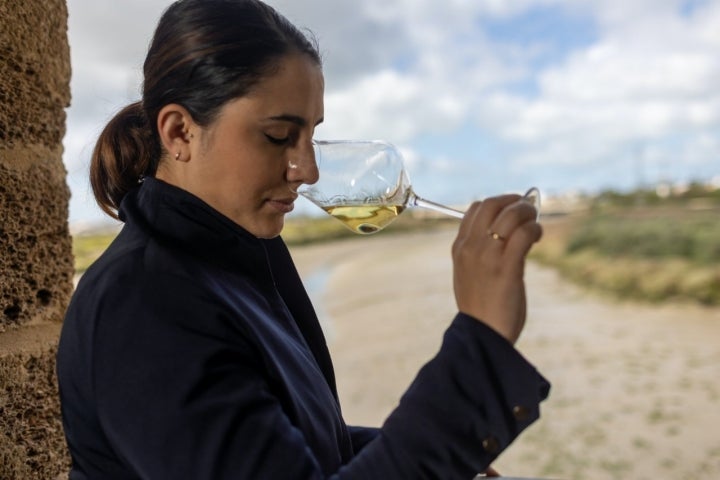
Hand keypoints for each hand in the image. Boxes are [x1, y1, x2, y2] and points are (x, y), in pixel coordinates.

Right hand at [452, 194, 541, 343]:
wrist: (482, 335)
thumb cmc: (481, 308)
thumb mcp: (470, 274)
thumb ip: (480, 253)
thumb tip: (505, 236)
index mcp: (459, 248)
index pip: (475, 209)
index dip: (497, 203)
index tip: (511, 208)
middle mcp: (471, 247)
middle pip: (491, 205)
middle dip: (513, 201)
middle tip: (527, 208)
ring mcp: (488, 256)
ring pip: (510, 215)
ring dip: (527, 213)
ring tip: (535, 222)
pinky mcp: (507, 267)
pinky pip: (524, 234)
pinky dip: (535, 229)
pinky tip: (538, 236)